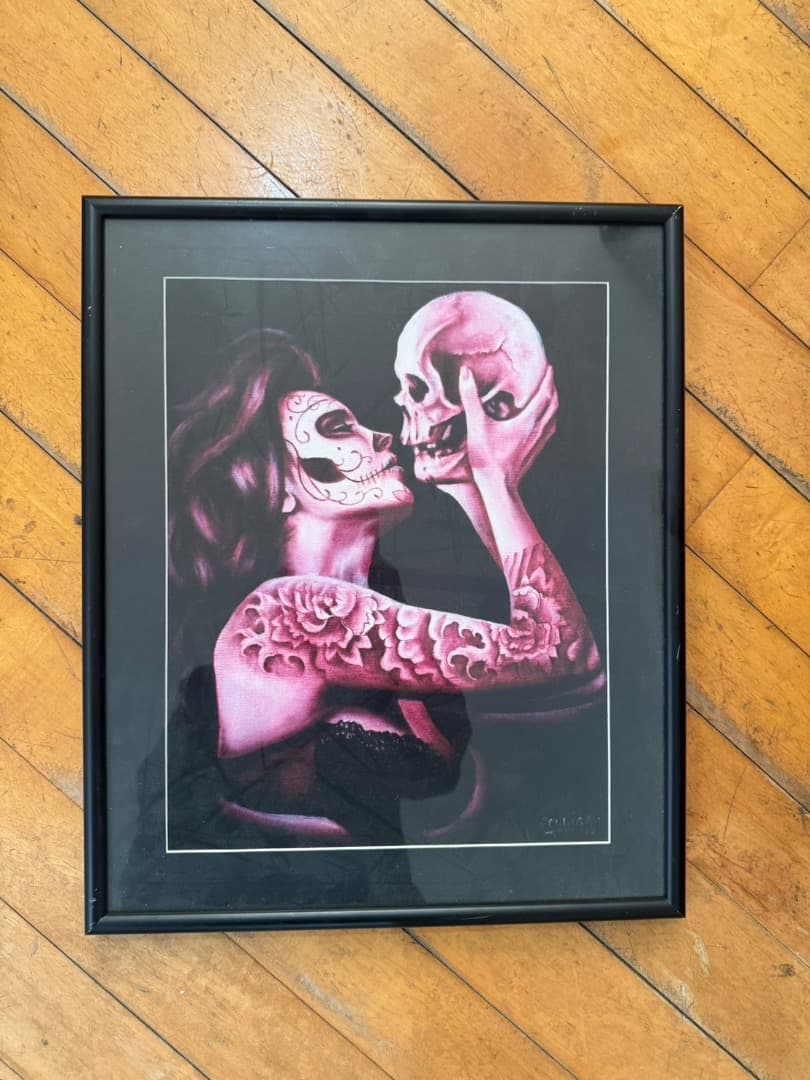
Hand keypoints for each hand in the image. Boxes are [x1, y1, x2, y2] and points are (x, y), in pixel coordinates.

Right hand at [458, 362, 557, 490]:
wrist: (499, 488)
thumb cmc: (488, 458)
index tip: (548, 367)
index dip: (548, 379)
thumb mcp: (476, 426)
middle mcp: (538, 430)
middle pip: (553, 404)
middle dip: (552, 388)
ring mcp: (539, 442)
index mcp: (528, 421)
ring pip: (553, 417)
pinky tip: (542, 421)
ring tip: (547, 395)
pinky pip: (548, 430)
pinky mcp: (535, 451)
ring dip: (552, 404)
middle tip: (548, 378)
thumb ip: (471, 398)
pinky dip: (548, 419)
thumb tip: (466, 374)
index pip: (544, 394)